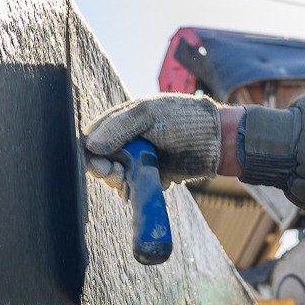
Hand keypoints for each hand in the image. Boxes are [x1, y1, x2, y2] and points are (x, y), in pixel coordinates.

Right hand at [84, 94, 221, 190]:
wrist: (214, 141)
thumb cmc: (183, 119)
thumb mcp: (149, 114)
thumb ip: (120, 126)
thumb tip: (91, 145)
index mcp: (122, 119)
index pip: (93, 135)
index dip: (91, 151)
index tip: (101, 162)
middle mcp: (126, 140)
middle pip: (99, 159)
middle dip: (103, 169)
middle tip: (116, 172)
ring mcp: (137, 159)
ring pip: (113, 176)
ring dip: (116, 180)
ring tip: (128, 177)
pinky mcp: (148, 177)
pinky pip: (130, 188)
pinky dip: (129, 190)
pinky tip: (136, 187)